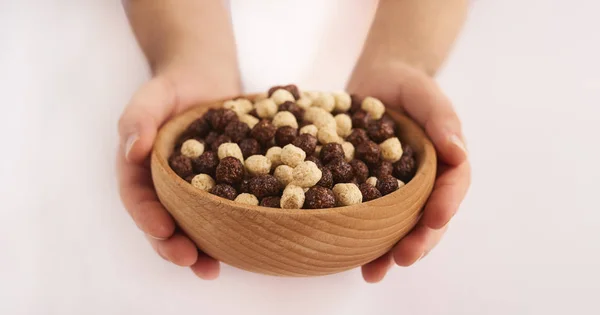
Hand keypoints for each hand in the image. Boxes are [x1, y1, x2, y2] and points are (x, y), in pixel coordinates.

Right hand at [116, 72, 238, 279]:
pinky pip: (226, 210)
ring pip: (196, 226)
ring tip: (214, 270)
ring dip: (204, 249)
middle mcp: (165, 189)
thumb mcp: (152, 97)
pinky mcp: (222, 188)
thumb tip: (133, 151)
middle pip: (166, 223)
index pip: (139, 200)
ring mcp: (194, 192)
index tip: (163, 232)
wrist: (206, 80)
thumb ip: (139, 119)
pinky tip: (249, 241)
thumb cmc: (173, 88)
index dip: (148, 219)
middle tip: (192, 262)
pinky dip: (234, 227)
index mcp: (140, 173)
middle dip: (176, 247)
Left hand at [347, 63, 470, 282]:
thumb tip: (458, 150)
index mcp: (446, 161)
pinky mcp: (370, 191)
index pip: (453, 186)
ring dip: (389, 251)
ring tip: (375, 272)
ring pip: (399, 226)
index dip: (446, 205)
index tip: (434, 220)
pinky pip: (369, 217)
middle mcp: (424, 182)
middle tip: (402, 258)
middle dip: (418, 241)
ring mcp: (397, 189)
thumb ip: (441, 118)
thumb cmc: (407, 85)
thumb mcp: (425, 93)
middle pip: (428, 218)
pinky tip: (347, 256)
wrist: (376, 82)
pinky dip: (361, 237)